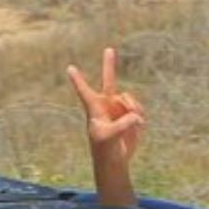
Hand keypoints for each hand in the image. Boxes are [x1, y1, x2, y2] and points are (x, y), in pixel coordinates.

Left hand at [67, 46, 146, 171]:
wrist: (115, 160)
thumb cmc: (105, 150)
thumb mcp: (110, 137)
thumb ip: (122, 125)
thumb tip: (136, 116)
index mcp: (94, 109)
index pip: (85, 91)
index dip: (78, 80)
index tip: (69, 68)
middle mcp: (106, 105)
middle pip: (108, 80)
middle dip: (109, 65)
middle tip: (108, 49)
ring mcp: (119, 108)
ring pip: (130, 100)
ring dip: (133, 109)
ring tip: (132, 123)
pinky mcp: (131, 114)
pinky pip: (139, 109)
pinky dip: (140, 117)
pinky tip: (137, 126)